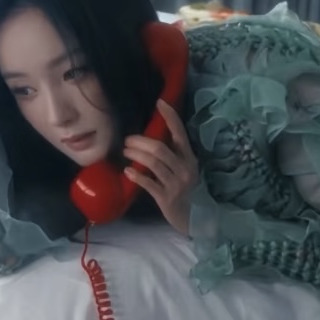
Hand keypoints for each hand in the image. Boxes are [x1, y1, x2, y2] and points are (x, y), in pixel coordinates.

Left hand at [123, 100, 198, 235]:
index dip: (170, 117)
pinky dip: (136, 176)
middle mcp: (184, 168)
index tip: (160, 102)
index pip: (180, 133)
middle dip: (140, 141)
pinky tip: (127, 172)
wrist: (193, 217)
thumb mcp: (183, 169)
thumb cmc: (184, 189)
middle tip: (128, 140)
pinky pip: (148, 183)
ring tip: (126, 152)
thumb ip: (172, 155)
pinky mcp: (166, 197)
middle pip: (160, 148)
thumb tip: (151, 138)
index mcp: (189, 158)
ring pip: (153, 163)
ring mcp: (176, 184)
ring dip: (136, 155)